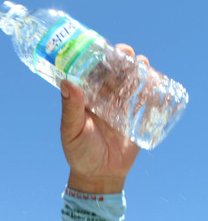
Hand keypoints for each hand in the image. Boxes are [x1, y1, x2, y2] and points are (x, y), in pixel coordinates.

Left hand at [60, 44, 143, 193]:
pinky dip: (150, 88)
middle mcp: (101, 99)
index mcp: (84, 99)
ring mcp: (119, 107)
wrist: (99, 175)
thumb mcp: (72, 130)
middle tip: (125, 52)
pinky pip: (144, 99)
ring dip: (136, 69)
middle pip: (112, 73)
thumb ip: (70, 109)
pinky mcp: (134, 117)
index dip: (96, 58)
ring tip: (140, 63)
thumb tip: (67, 82)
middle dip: (120, 59)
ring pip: (129, 82)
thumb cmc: (79, 152)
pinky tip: (153, 80)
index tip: (101, 45)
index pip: (90, 73)